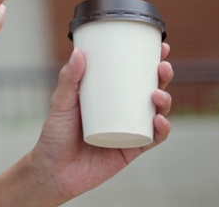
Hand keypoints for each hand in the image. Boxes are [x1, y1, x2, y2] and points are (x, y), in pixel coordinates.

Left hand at [27, 43, 174, 203]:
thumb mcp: (61, 102)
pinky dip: (162, 129)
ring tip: (157, 95)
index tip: (160, 46)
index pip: (133, 73)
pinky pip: (153, 139)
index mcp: (108, 95)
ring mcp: (129, 130)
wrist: (53, 171)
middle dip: (162, 76)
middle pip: (150, 89)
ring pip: (156, 112)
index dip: (149, 60)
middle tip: (162, 67)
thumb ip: (69, 78)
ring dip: (165, 101)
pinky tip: (160, 121)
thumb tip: (79, 52)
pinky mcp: (132, 150)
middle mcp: (122, 111)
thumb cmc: (55, 135)